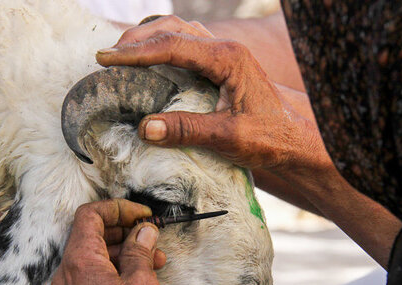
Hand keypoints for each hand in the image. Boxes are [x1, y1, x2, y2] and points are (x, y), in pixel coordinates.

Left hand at [51, 199, 169, 284]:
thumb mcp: (141, 281)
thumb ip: (140, 249)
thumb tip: (143, 231)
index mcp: (78, 261)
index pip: (89, 215)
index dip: (117, 208)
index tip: (141, 214)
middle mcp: (67, 273)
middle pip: (91, 234)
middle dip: (124, 230)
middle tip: (150, 233)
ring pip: (95, 255)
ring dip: (125, 251)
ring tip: (156, 258)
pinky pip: (94, 274)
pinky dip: (116, 268)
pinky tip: (143, 274)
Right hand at [95, 15, 329, 177]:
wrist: (295, 137)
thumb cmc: (270, 137)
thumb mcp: (229, 137)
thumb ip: (187, 130)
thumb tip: (143, 127)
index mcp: (227, 59)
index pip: (173, 46)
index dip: (136, 52)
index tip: (106, 59)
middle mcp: (224, 50)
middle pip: (172, 30)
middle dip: (136, 40)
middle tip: (105, 57)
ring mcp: (223, 54)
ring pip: (178, 32)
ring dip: (148, 39)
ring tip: (120, 56)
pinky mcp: (221, 64)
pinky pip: (186, 45)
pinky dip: (161, 48)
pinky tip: (147, 63)